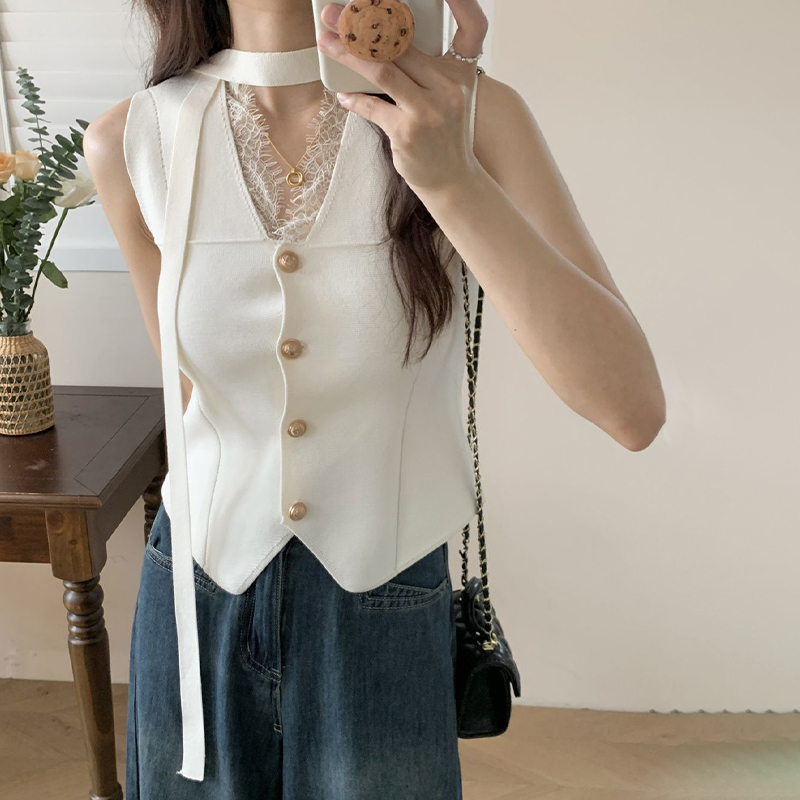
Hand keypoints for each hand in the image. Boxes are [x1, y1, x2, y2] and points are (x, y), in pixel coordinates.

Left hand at [317, 0, 487, 195]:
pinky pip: (372, 107)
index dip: (448, 2)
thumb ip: (426, 71)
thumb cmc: (445, 137)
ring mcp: (427, 111)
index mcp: (461, 73)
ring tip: (325, 42)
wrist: (454, 182)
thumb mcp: (447, 98)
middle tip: (335, 14)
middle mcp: (448, 88)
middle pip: (401, 44)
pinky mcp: (407, 133)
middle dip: (362, 24)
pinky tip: (342, 94)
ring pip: (381, 70)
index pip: (466, 24)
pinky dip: (353, 99)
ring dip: (347, 54)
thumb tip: (383, 43)